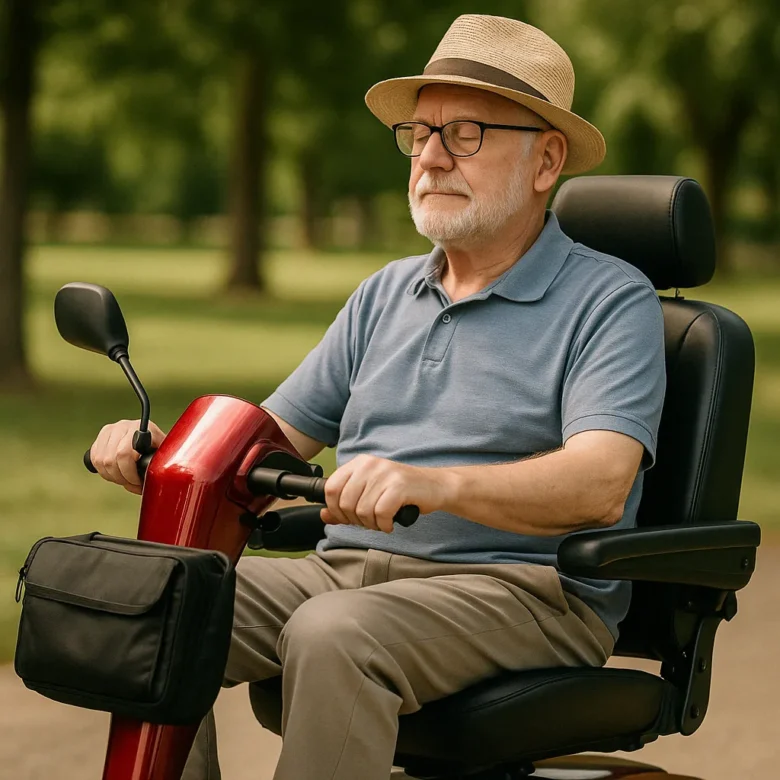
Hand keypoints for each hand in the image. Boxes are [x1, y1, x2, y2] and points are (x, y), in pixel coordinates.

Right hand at [90, 419, 166, 494]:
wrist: (151, 437)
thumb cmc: (160, 447)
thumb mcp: (165, 452)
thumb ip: (160, 461)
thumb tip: (152, 478)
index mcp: (140, 428)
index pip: (124, 454)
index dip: (129, 473)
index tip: (137, 482)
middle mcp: (122, 426)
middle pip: (110, 460)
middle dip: (121, 478)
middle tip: (132, 483)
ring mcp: (109, 431)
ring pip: (100, 461)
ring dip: (111, 476)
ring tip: (124, 480)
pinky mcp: (100, 438)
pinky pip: (94, 459)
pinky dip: (103, 471)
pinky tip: (115, 473)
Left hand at [321, 454, 449, 532]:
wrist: (435, 486)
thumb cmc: (402, 492)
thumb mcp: (370, 494)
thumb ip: (345, 504)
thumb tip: (324, 515)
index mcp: (360, 463)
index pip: (331, 488)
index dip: (335, 509)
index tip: (347, 518)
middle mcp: (370, 464)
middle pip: (344, 502)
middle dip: (355, 520)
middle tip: (370, 521)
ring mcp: (385, 474)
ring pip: (362, 510)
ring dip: (371, 524)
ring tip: (382, 521)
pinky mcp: (399, 486)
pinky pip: (380, 513)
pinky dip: (384, 525)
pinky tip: (391, 523)